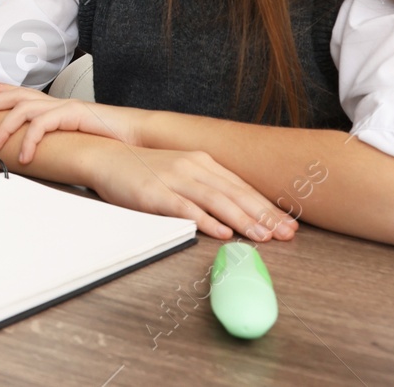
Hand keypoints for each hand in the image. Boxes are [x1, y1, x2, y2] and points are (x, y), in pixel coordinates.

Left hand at [0, 82, 151, 158]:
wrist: (140, 136)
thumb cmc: (111, 140)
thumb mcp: (78, 139)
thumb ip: (59, 139)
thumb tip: (43, 151)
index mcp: (58, 106)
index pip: (25, 93)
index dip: (3, 90)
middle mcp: (59, 102)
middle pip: (17, 96)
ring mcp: (66, 106)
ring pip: (25, 109)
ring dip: (5, 127)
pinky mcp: (75, 115)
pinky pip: (45, 124)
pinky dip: (31, 140)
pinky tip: (25, 157)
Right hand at [84, 138, 296, 241]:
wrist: (105, 156)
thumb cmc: (143, 169)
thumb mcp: (180, 170)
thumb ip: (206, 185)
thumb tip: (235, 209)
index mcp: (202, 161)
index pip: (242, 186)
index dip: (267, 206)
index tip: (288, 223)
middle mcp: (192, 167)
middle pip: (235, 193)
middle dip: (265, 216)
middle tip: (287, 234)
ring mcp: (174, 178)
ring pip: (216, 200)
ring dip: (242, 220)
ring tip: (263, 237)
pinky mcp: (155, 193)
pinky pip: (185, 208)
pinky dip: (206, 221)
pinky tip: (221, 232)